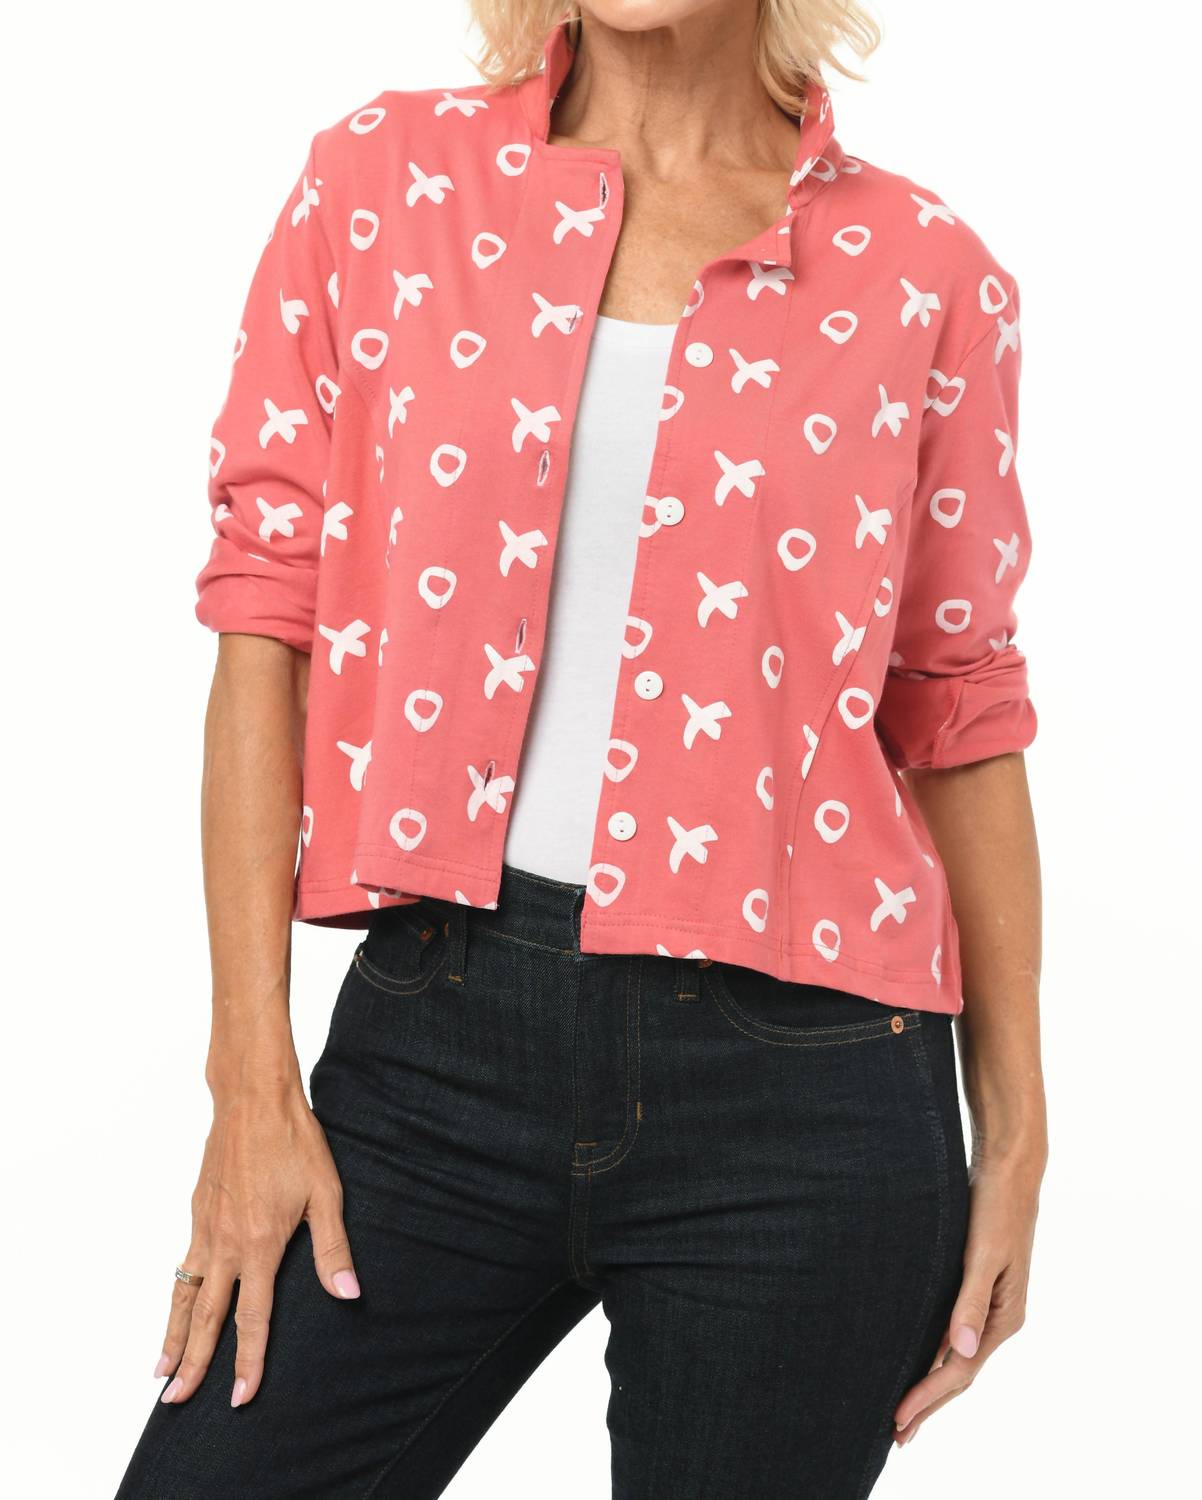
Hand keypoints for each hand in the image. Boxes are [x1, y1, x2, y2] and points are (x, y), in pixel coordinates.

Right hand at [155, 1070, 359, 1408]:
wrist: (253, 1099)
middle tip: (176, 1403)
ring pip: (185, 1294)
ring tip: (162, 1372)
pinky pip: (183, 1264)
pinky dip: (175, 1295)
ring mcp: (206, 1227)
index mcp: (261, 1244)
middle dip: (193, 1364)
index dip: (249, 1360)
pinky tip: (177, 1307)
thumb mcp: (326, 1194)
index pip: (253, 1317)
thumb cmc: (295, 1142)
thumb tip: (348, 1295)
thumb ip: (332, 1249)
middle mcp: (227, 1243)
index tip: (240, 1396)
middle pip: (207, 1317)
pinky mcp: (197, 1211)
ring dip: (173, 1335)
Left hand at [893, 1148, 1043, 1445]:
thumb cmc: (995, 1207)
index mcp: (1003, 1318)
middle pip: (960, 1375)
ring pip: (957, 1358)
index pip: (960, 1372)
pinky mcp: (977, 1289)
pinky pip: (955, 1335)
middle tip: (896, 1436)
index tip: (898, 1419)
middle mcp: (998, 1319)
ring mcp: (989, 1306)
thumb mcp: (983, 1253)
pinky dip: (936, 1356)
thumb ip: (970, 1301)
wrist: (1007, 1170)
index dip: (928, 1398)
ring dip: (932, 1386)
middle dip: (929, 1405)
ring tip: (906, 1412)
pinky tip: (921, 1362)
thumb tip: (961, 1352)